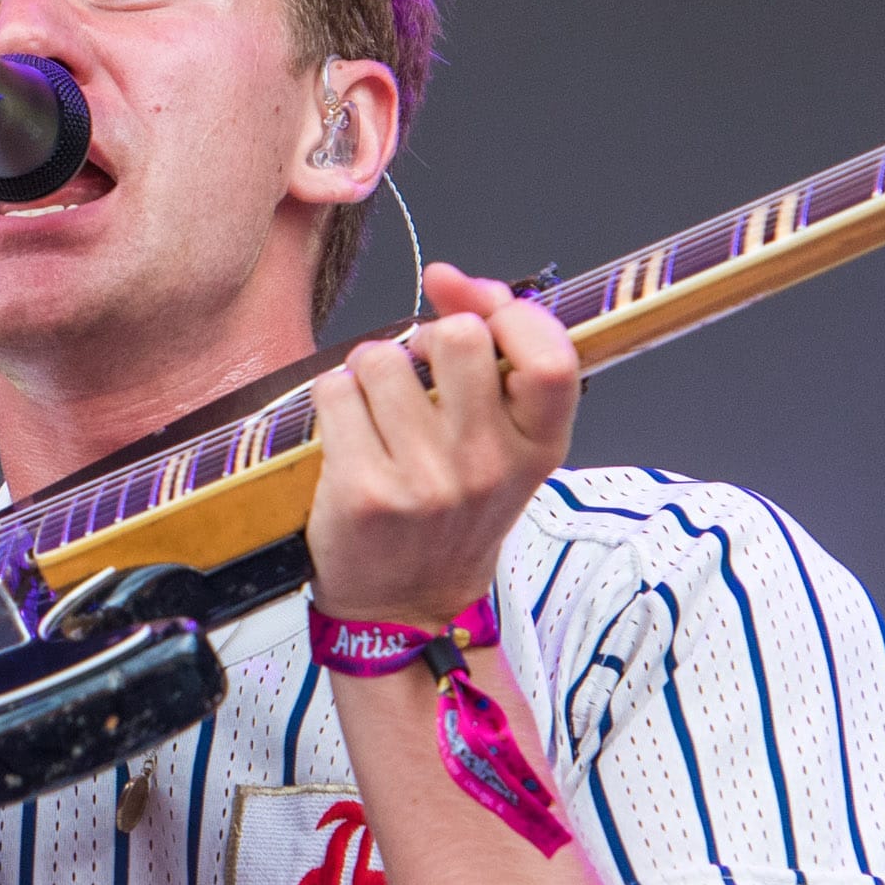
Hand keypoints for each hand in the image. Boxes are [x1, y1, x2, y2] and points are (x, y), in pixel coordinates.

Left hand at [303, 260, 579, 628]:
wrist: (406, 605)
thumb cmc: (452, 512)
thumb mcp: (503, 444)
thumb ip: (496, 357)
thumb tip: (449, 279)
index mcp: (538, 448)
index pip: (551, 355)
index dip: (511, 313)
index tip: (477, 308)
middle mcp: (488, 466)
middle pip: (458, 337)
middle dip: (426, 338)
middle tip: (418, 373)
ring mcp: (426, 482)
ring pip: (383, 358)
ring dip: (371, 371)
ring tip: (378, 414)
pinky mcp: (365, 491)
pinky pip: (336, 392)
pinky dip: (333, 400)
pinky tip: (348, 435)